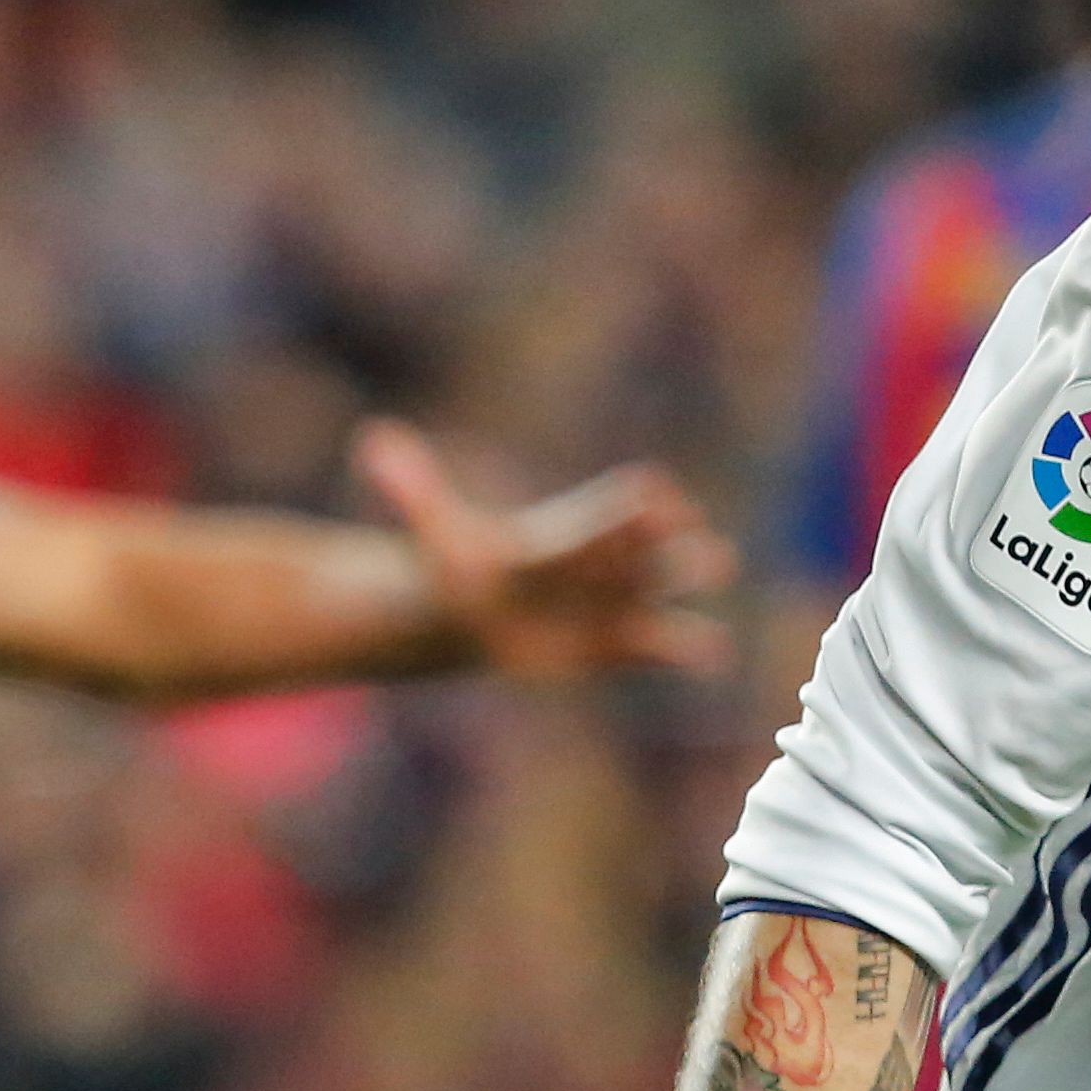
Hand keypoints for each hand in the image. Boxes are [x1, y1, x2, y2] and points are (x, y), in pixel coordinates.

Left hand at [359, 422, 734, 680]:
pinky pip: (656, 644)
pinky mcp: (612, 641)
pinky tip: (715, 653)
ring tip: (719, 562)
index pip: (604, 510)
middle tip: (702, 534)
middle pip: (639, 547)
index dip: (626, 507)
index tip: (651, 498)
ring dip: (685, 575)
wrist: (471, 612)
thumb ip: (415, 488)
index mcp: (563, 532)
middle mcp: (597, 561)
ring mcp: (610, 600)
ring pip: (658, 585)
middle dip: (666, 543)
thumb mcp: (437, 530)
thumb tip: (371, 437)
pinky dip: (685, 648)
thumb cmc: (459, 565)